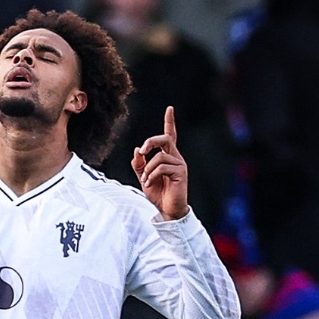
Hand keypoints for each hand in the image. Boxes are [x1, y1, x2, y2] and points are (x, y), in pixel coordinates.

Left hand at [131, 106, 188, 220]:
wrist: (167, 210)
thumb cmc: (157, 194)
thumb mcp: (143, 177)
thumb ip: (139, 164)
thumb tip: (137, 150)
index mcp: (167, 157)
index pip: (170, 136)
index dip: (170, 122)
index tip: (170, 108)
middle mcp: (175, 157)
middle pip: (164, 139)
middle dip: (151, 141)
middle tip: (142, 151)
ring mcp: (179, 164)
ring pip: (159, 156)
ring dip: (147, 169)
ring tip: (145, 180)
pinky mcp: (181, 172)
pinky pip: (162, 167)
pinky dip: (151, 175)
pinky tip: (149, 183)